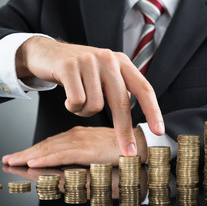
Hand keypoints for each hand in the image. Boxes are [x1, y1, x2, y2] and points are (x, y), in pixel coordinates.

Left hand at [2, 126, 146, 166]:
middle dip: (27, 152)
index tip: (22, 154)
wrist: (139, 143)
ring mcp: (81, 142)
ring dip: (30, 155)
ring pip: (50, 149)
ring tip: (15, 160)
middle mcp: (77, 136)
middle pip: (47, 144)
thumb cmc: (120, 146)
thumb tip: (68, 164)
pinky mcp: (86, 150)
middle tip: (10, 158)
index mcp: (78, 135)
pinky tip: (33, 162)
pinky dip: (46, 158)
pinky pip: (61, 155)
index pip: (52, 142)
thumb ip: (82, 152)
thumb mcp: (97, 148)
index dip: (35, 148)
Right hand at [16, 36, 163, 155]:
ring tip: (78, 100)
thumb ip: (119, 88)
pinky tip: (68, 98)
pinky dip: (72, 108)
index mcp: (121, 62)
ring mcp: (89, 61)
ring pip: (95, 106)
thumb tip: (132, 114)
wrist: (48, 53)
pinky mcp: (69, 67)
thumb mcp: (103, 73)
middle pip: (122, 102)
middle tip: (128, 152)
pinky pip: (77, 102)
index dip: (153, 111)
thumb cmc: (79, 71)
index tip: (158, 131)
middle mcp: (108, 59)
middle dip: (124, 130)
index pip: (143, 88)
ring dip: (85, 111)